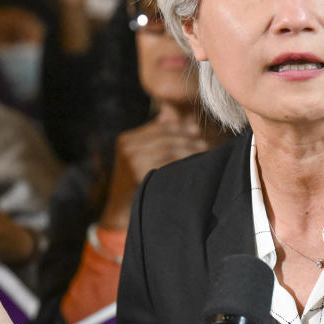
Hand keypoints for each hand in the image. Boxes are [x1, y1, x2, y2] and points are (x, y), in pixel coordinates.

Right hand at [98, 111, 211, 230]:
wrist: (119, 208)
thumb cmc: (133, 180)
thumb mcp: (138, 155)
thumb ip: (152, 137)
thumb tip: (171, 116)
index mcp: (126, 139)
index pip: (159, 128)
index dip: (180, 127)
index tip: (196, 130)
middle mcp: (126, 147)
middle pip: (165, 137)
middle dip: (187, 139)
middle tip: (204, 143)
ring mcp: (131, 160)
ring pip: (168, 148)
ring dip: (188, 149)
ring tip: (202, 152)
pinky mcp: (138, 173)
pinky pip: (167, 164)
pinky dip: (182, 161)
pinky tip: (193, 164)